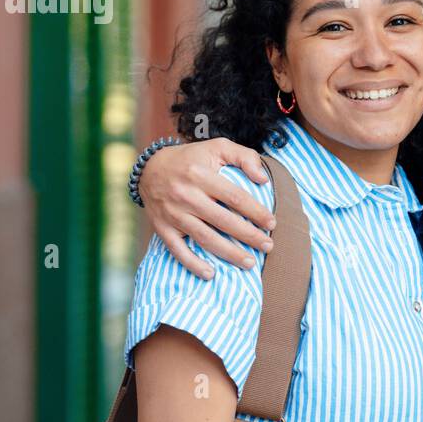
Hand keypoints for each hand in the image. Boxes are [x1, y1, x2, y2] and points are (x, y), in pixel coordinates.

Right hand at [139, 138, 275, 278]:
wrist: (150, 169)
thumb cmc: (192, 159)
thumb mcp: (218, 147)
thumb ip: (245, 157)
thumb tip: (264, 180)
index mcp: (200, 175)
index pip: (234, 197)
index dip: (255, 211)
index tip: (272, 223)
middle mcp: (185, 195)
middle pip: (223, 221)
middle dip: (249, 236)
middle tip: (268, 246)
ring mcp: (173, 214)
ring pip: (205, 238)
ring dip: (229, 254)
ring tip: (250, 263)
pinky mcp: (162, 228)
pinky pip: (178, 250)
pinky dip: (193, 264)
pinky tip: (211, 274)